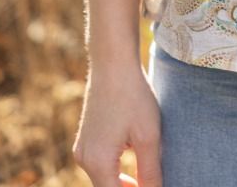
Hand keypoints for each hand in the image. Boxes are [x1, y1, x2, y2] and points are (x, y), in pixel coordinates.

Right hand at [73, 61, 161, 186]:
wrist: (113, 62)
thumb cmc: (133, 96)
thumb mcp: (149, 136)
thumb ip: (151, 172)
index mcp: (98, 162)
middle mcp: (84, 159)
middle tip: (154, 183)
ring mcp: (82, 148)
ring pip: (104, 179)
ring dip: (124, 183)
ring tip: (148, 178)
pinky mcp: (86, 139)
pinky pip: (101, 165)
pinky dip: (116, 171)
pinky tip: (137, 162)